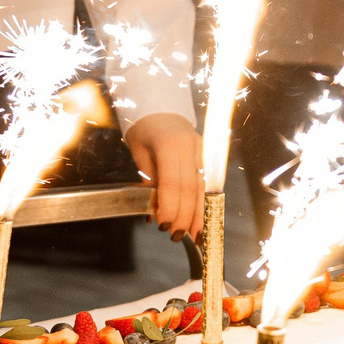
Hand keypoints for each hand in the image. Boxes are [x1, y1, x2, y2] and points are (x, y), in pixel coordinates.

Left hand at [122, 112, 202, 239]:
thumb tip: (154, 209)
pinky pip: (204, 185)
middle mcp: (190, 148)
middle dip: (184, 216)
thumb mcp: (139, 151)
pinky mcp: (204, 158)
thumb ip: (149, 179)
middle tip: (176, 235)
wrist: (161, 106)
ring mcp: (200, 152)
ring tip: (194, 236)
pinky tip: (199, 221)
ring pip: (201, 189)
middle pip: (191, 189)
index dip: (170, 206)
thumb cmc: (144, 128)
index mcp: (170, 144)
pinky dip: (201, 205)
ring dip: (197, 214)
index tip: (163, 224)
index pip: (173, 182)